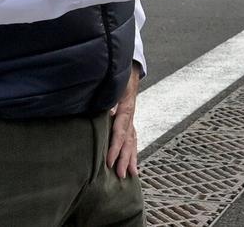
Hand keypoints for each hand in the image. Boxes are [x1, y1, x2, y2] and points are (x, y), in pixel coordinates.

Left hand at [106, 63, 140, 178]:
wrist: (128, 68)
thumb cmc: (118, 77)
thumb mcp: (113, 84)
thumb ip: (110, 98)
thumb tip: (110, 112)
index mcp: (126, 108)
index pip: (121, 131)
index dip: (115, 147)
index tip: (110, 161)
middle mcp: (130, 116)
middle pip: (129, 140)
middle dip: (125, 158)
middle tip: (121, 174)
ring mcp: (131, 119)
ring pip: (133, 141)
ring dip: (132, 158)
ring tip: (131, 174)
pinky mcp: (129, 121)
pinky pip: (133, 138)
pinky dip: (133, 151)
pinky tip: (133, 163)